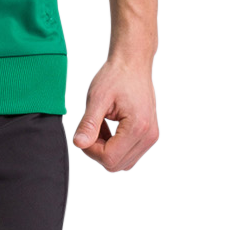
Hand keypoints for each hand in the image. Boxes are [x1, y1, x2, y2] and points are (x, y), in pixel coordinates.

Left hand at [72, 56, 159, 171]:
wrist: (133, 64)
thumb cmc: (117, 76)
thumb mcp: (97, 98)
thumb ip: (88, 124)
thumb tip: (79, 144)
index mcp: (138, 127)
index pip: (109, 158)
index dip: (91, 150)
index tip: (86, 131)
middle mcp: (149, 136)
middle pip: (115, 165)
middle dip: (98, 150)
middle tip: (93, 127)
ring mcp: (151, 137)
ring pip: (121, 163)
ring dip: (106, 149)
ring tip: (103, 125)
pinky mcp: (149, 136)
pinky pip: (128, 155)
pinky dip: (115, 147)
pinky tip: (110, 128)